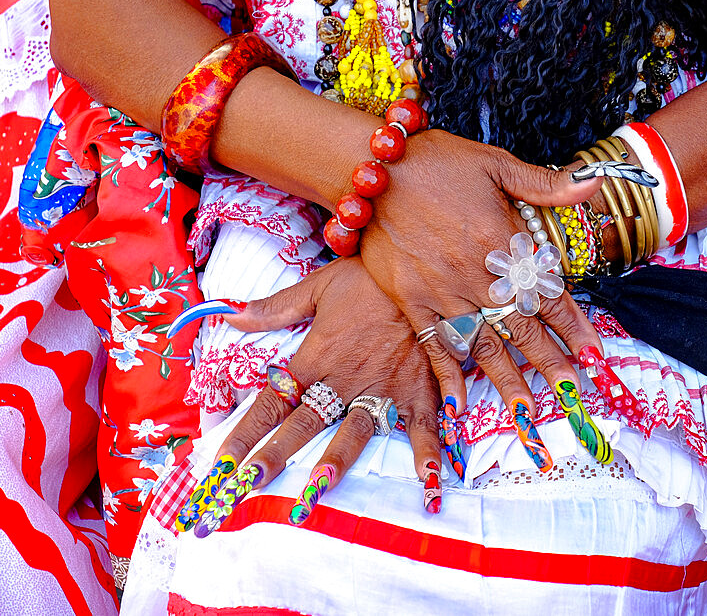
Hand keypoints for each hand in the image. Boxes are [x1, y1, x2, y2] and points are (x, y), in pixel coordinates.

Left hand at [175, 257, 443, 535]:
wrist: (423, 274)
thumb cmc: (370, 278)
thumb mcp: (320, 285)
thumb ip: (276, 307)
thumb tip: (229, 314)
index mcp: (318, 356)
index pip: (274, 400)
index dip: (245, 432)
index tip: (222, 464)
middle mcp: (345, 378)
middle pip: (304, 422)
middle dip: (274, 455)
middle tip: (248, 485)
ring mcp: (384, 386)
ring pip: (355, 429)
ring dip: (337, 459)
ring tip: (318, 488)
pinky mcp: (419, 388)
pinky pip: (423, 425)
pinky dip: (427, 451)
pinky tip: (427, 480)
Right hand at [360, 128, 612, 464]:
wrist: (372, 168)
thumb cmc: (437, 162)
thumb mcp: (496, 163)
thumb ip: (545, 183)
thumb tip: (593, 182)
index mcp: (503, 242)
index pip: (548, 293)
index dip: (574, 325)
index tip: (594, 354)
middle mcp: (477, 275)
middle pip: (522, 328)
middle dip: (550, 365)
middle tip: (572, 397)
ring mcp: (442, 291)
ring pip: (483, 345)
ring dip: (507, 382)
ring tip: (527, 416)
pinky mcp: (410, 299)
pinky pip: (434, 344)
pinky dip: (447, 375)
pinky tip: (459, 406)